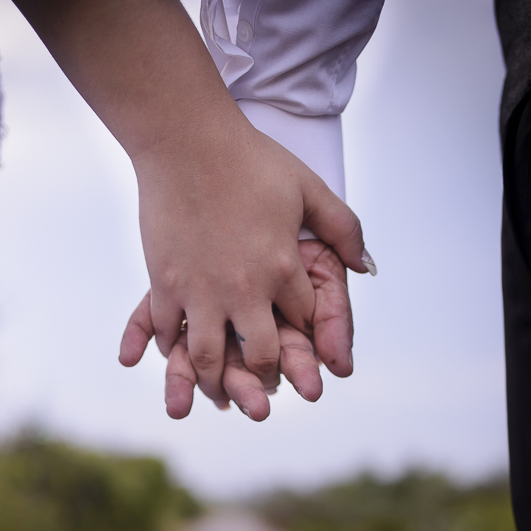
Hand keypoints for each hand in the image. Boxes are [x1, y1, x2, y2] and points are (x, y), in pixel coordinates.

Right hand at [133, 125, 371, 402]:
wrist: (186, 138)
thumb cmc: (250, 158)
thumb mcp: (308, 188)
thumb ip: (344, 228)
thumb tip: (366, 267)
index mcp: (283, 268)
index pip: (303, 323)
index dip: (306, 339)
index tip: (301, 347)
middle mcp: (244, 288)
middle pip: (260, 356)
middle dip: (265, 377)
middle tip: (265, 387)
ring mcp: (201, 290)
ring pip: (209, 358)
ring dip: (216, 382)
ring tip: (219, 391)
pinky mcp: (164, 284)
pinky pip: (169, 332)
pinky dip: (172, 350)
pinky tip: (177, 354)